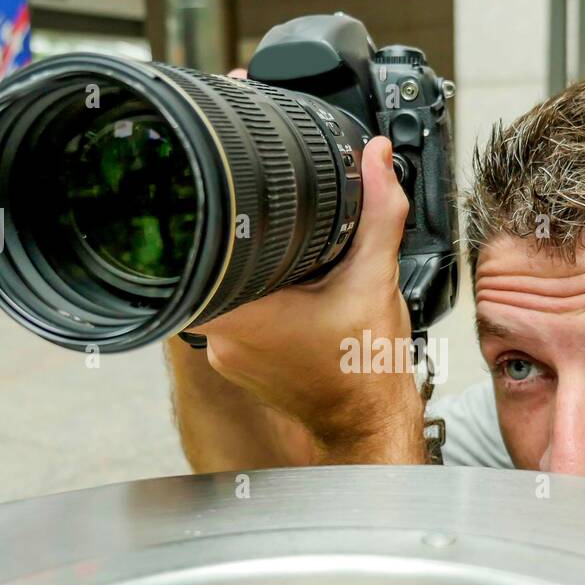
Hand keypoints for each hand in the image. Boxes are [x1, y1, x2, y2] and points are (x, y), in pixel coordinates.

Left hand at [189, 127, 424, 464]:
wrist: (370, 422)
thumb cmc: (366, 370)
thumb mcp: (376, 278)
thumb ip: (377, 213)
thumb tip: (375, 161)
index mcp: (240, 313)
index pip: (207, 243)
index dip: (226, 213)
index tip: (246, 198)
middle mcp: (222, 337)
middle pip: (220, 263)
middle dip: (258, 246)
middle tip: (298, 248)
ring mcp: (226, 354)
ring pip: (232, 290)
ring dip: (262, 276)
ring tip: (303, 281)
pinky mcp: (238, 363)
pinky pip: (242, 315)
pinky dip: (267, 303)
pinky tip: (300, 305)